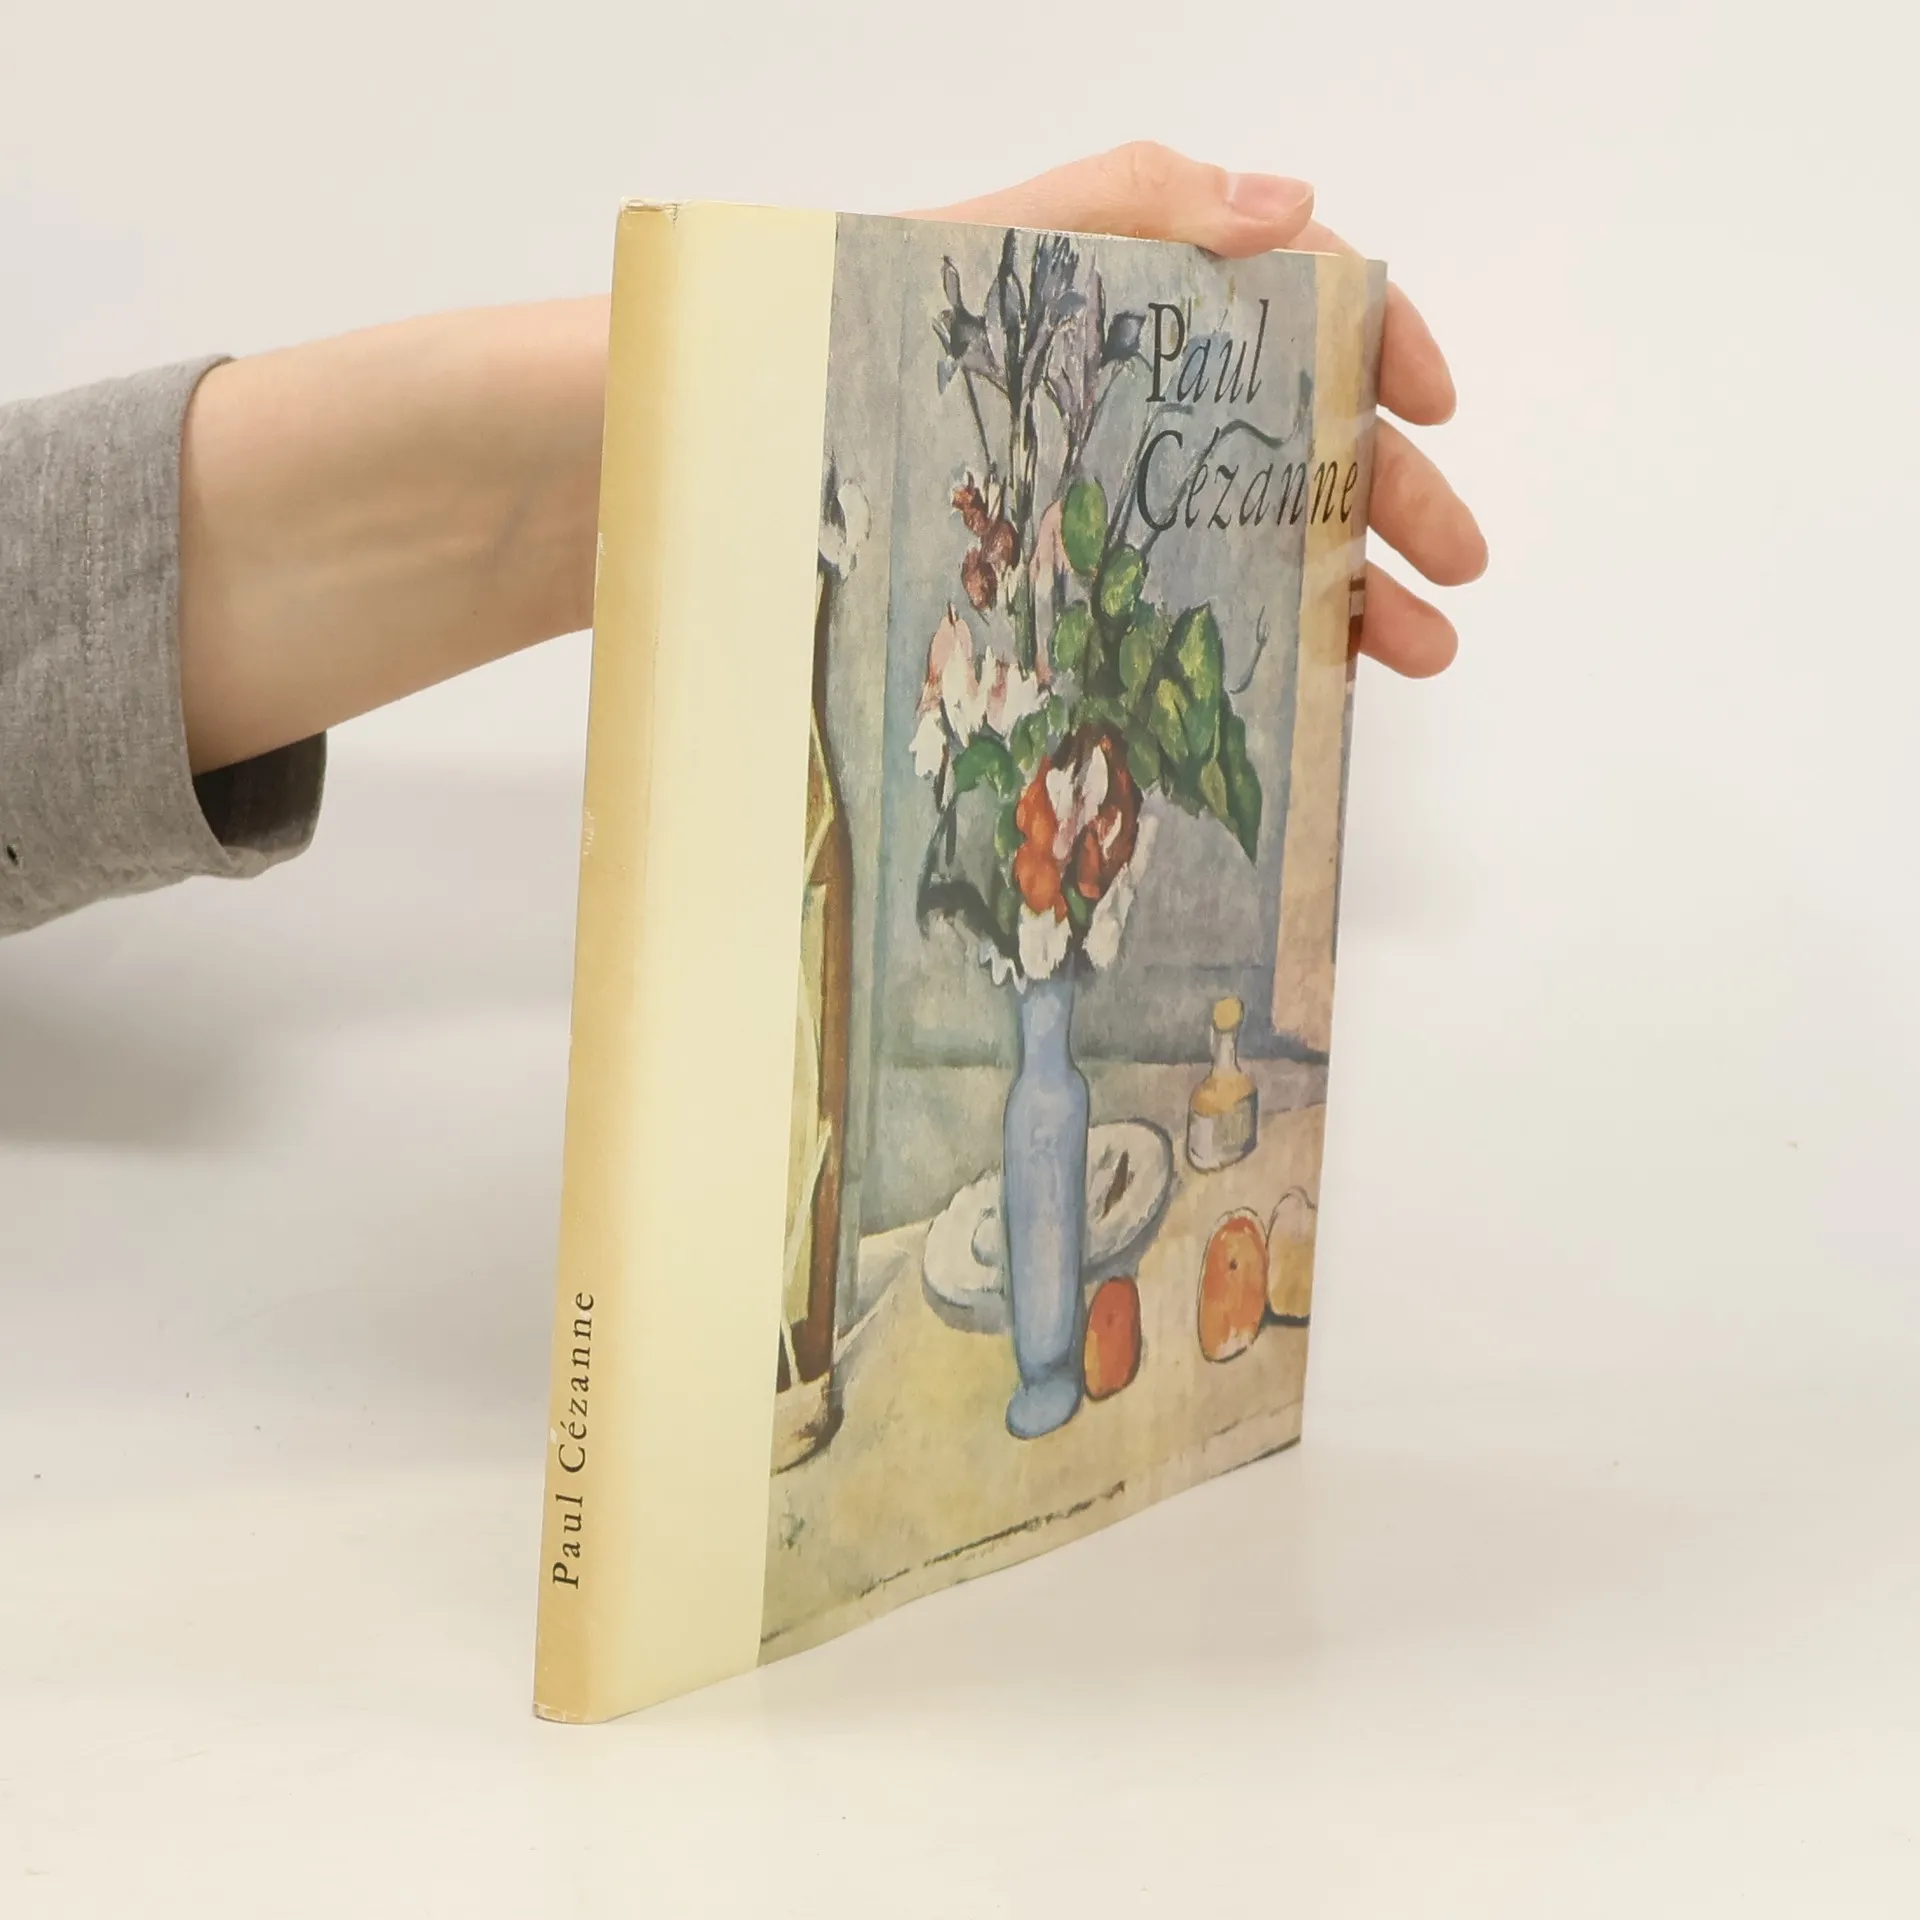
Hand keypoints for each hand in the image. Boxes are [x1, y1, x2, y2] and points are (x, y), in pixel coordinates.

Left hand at [914, 143, 1484, 677]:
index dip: (1382, 344)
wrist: (761, 442)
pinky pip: (1195, 605)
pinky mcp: (1081, 574)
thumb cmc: (867, 330)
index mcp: (1150, 304)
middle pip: (1305, 436)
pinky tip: (1321, 673)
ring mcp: (1121, 494)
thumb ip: (1133, 199)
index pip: (1302, 302)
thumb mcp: (995, 240)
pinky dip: (1268, 634)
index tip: (1431, 405)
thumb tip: (1295, 207)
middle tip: (1458, 568)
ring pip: (1265, 533)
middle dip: (1395, 497)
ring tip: (1420, 651)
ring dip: (1356, 587)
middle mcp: (1152, 402)